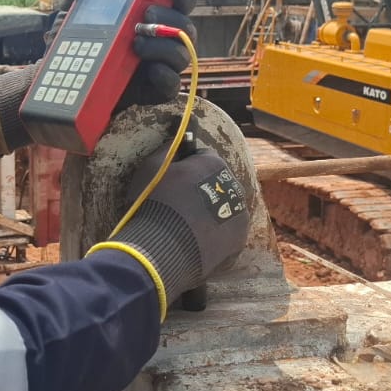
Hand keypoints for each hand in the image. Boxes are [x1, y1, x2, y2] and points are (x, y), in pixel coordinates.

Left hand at [62, 0, 197, 110]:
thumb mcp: (78, 3)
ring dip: (164, 46)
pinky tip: (150, 70)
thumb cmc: (80, 37)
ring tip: (137, 42)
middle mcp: (163, 37)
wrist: (64, 78)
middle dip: (171, 16)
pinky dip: (164, 76)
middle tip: (145, 12)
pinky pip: (172, 84)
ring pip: (183, 53)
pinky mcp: (154, 89)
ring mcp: (161, 64)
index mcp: (153, 13)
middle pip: (186, 25)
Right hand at [105, 147, 250, 308]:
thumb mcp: (151, 167)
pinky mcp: (238, 241)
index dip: (187, 167)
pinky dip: (215, 233)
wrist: (159, 250)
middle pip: (218, 183)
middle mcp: (234, 187)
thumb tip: (176, 140)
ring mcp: (240, 216)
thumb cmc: (154, 204)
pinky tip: (195, 239)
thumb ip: (167, 148)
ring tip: (187, 225)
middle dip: (204, 189)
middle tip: (180, 204)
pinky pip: (227, 231)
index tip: (174, 180)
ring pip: (225, 207)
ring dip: (211, 211)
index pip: (203, 157)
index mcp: (214, 164)